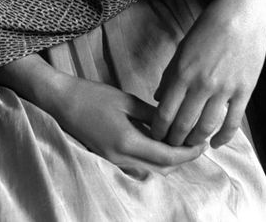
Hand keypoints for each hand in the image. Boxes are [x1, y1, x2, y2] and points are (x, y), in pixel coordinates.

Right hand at [52, 75, 205, 174]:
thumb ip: (151, 114)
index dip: (187, 153)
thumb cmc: (93, 95)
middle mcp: (121, 158)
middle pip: (160, 169)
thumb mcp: (125, 100)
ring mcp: (113, 161)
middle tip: (196, 142)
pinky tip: (159, 141)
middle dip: (181, 159)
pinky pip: (137, 165)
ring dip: (167, 160)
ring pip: (149, 169)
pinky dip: (152, 158)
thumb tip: (174, 122)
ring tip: (181, 141)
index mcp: (127, 141)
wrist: (62, 102)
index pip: (166, 156)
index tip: (203, 144)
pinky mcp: (108, 158)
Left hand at [150, 0, 265, 149]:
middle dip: (174, 141)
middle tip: (171, 147)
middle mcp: (201, 84)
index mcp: (183, 72)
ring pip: (206, 128)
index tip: (156, 137)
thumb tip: (159, 97)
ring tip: (191, 146)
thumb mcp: (183, 47)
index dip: (158, 130)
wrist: (242, 14)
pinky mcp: (244, 92)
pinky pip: (232, 123)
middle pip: (183, 124)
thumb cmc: (210, 27)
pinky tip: (216, 143)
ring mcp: (224, 90)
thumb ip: (170, 74)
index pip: (165, 112)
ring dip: (196, 141)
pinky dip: (223, 138)